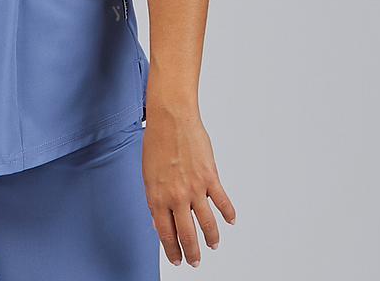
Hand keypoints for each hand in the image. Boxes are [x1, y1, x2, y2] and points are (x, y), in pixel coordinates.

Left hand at [141, 108, 235, 266]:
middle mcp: (176, 196)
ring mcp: (195, 188)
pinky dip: (229, 214)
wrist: (171, 118)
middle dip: (192, 253)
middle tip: (194, 262)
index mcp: (157, 196)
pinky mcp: (210, 177)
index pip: (166, 233)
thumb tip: (158, 220)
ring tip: (213, 245)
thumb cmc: (157, 141)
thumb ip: (154, 199)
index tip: (176, 259)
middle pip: (187, 235)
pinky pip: (222, 202)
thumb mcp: (148, 174)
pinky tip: (231, 221)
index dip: (172, 250)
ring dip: (211, 239)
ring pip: (207, 224)